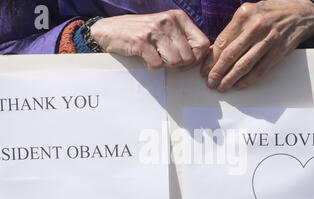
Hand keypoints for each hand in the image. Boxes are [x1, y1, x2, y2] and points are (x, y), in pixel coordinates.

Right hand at [91, 10, 209, 69]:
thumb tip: (203, 55)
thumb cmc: (142, 33)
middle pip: (189, 57)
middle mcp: (168, 21)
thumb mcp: (166, 29)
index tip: (185, 63)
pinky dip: (151, 66)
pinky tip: (145, 57)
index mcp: (178, 17)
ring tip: (155, 56)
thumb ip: (184, 39)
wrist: (110, 30)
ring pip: (174, 62)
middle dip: (178, 65)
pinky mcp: (141, 41)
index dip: (196, 59)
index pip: (202, 44)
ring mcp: (155, 30)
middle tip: (165, 59)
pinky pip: (157, 65)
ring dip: (164, 65)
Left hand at [200, 0, 313, 91]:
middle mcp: (256, 26)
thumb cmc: (269, 14)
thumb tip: (213, 53)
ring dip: (230, 78)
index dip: (211, 59)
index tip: (204, 71)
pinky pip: (260, 70)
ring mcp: (269, 39)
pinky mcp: (279, 52)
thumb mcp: (249, 14)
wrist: (300, 13)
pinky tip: (239, 85)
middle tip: (210, 83)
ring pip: (244, 64)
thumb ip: (232, 31)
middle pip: (231, 54)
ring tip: (222, 87)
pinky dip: (247, 80)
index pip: (223, 41)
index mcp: (244, 15)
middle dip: (217, 71)